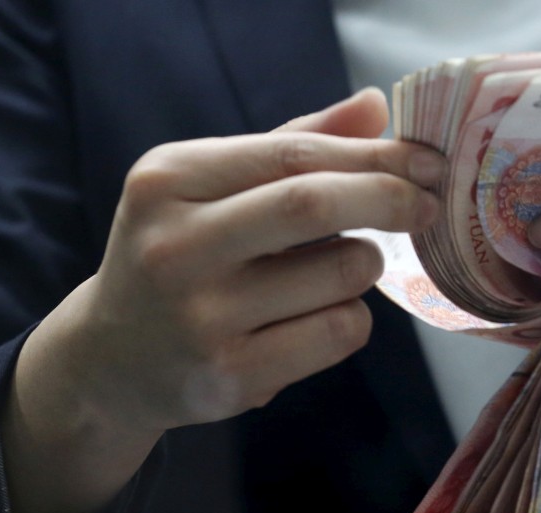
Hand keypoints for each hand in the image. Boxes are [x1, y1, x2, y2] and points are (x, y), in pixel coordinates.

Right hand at [60, 87, 444, 433]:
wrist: (113, 359)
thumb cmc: (181, 254)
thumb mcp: (212, 187)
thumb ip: (293, 145)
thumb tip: (376, 107)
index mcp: (169, 179)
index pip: (294, 154)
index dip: (374, 155)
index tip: (427, 163)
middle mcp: (175, 246)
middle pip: (313, 205)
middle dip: (390, 198)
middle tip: (427, 205)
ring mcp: (201, 319)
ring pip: (341, 274)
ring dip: (366, 265)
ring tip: (339, 268)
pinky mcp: (231, 377)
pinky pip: (339, 332)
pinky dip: (352, 318)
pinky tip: (319, 316)